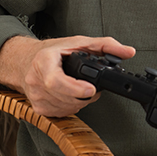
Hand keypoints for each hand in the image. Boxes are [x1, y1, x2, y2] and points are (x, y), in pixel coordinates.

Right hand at [0, 34, 134, 116]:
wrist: (28, 60)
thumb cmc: (55, 52)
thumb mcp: (81, 42)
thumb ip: (107, 46)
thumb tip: (129, 52)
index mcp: (44, 61)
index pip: (55, 81)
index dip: (75, 88)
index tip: (91, 90)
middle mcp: (35, 80)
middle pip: (64, 97)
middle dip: (84, 95)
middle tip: (93, 88)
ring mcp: (35, 96)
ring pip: (65, 107)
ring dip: (80, 101)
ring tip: (83, 89)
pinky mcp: (38, 108)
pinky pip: (61, 113)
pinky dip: (72, 106)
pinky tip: (73, 96)